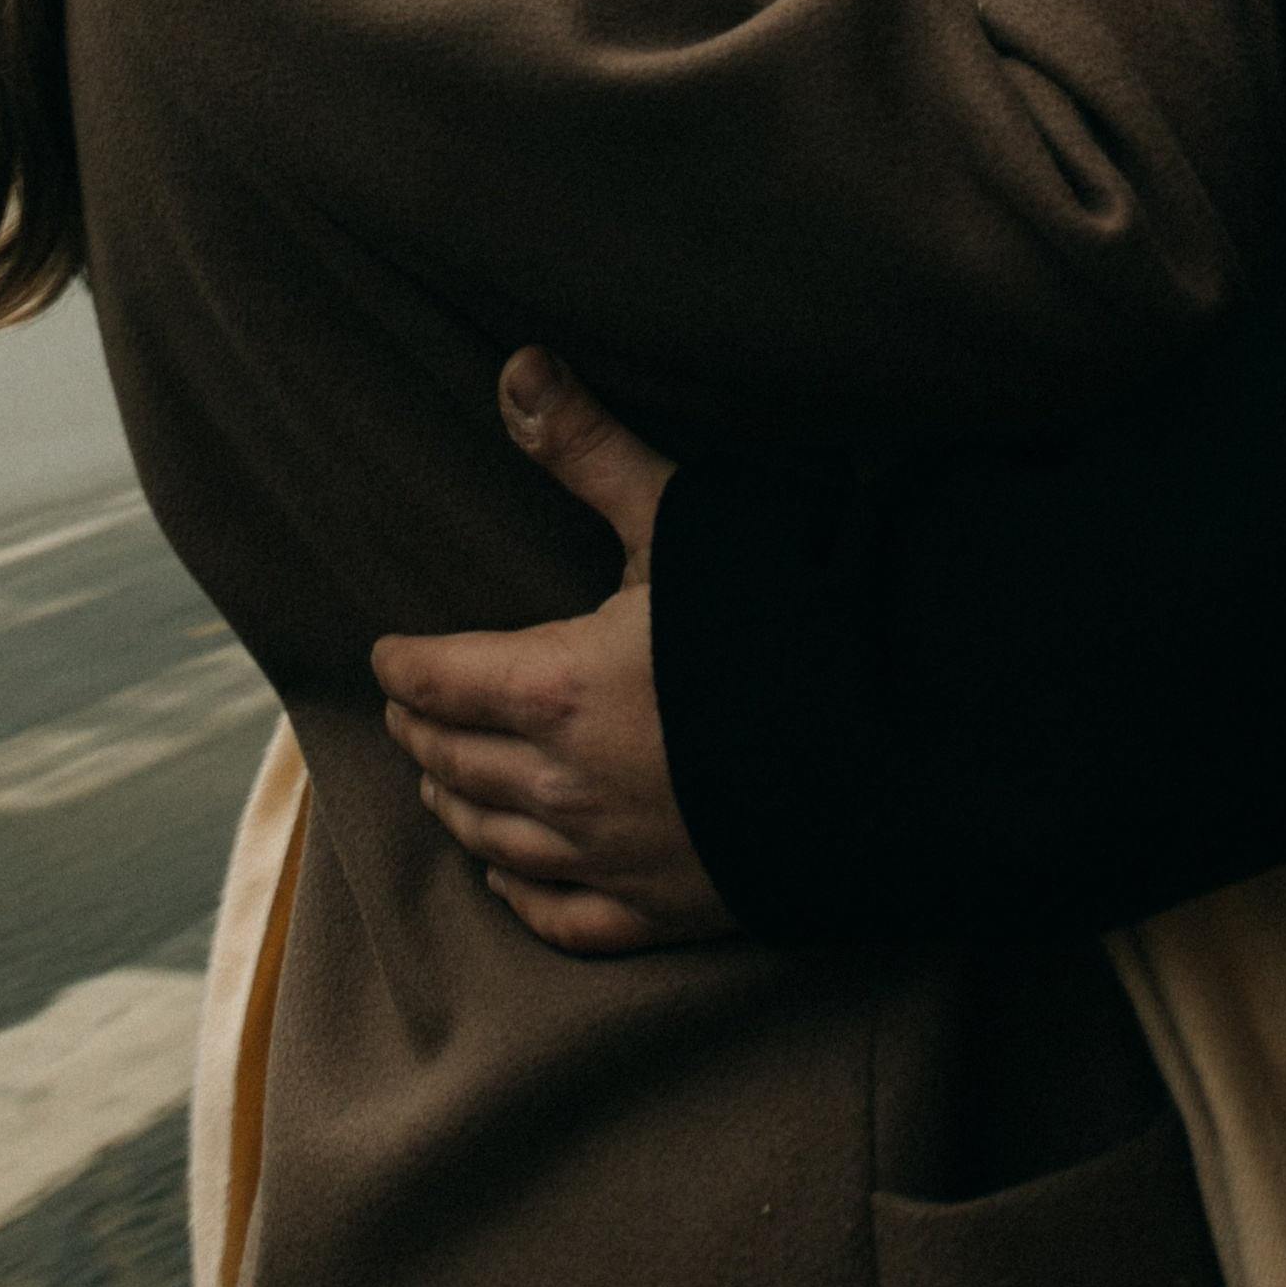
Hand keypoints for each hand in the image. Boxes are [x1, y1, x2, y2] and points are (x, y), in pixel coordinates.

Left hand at [372, 349, 734, 954]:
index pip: (444, 680)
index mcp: (560, 688)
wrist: (899, 750)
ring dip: (455, 807)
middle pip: (458, 763)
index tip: (386, 654)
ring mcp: (616, 859)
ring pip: (497, 842)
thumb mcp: (681, 521)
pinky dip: (520, 896)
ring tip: (437, 782)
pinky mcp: (668, 912)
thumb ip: (591, 450)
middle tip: (407, 709)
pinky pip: (563, 918)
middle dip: (424, 731)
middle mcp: (570, 786)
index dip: (405, 666)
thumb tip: (517, 368)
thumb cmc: (786, 622)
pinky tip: (507, 880)